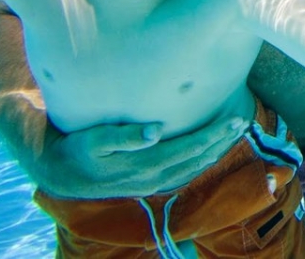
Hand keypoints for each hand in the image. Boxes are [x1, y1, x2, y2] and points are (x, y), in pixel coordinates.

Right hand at [30, 117, 247, 198]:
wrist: (62, 175)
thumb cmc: (78, 149)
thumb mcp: (95, 139)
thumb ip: (125, 135)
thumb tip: (155, 131)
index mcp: (145, 165)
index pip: (190, 149)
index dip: (214, 135)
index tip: (234, 119)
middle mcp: (153, 178)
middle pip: (197, 159)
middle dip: (221, 141)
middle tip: (242, 121)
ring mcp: (151, 184)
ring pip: (193, 169)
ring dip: (215, 152)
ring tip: (233, 133)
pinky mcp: (148, 184)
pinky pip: (183, 174)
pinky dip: (201, 162)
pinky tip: (209, 150)